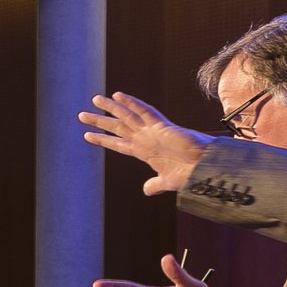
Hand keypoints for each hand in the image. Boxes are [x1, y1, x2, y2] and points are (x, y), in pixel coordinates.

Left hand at [80, 92, 209, 195]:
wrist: (205, 168)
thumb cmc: (190, 174)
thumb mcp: (167, 181)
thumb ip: (155, 184)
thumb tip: (147, 190)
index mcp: (144, 151)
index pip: (118, 143)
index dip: (103, 139)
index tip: (87, 135)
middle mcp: (145, 139)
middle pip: (118, 127)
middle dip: (100, 121)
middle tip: (81, 115)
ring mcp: (152, 131)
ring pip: (127, 116)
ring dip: (111, 108)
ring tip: (94, 100)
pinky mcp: (162, 126)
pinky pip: (144, 111)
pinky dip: (132, 103)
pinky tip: (118, 96)